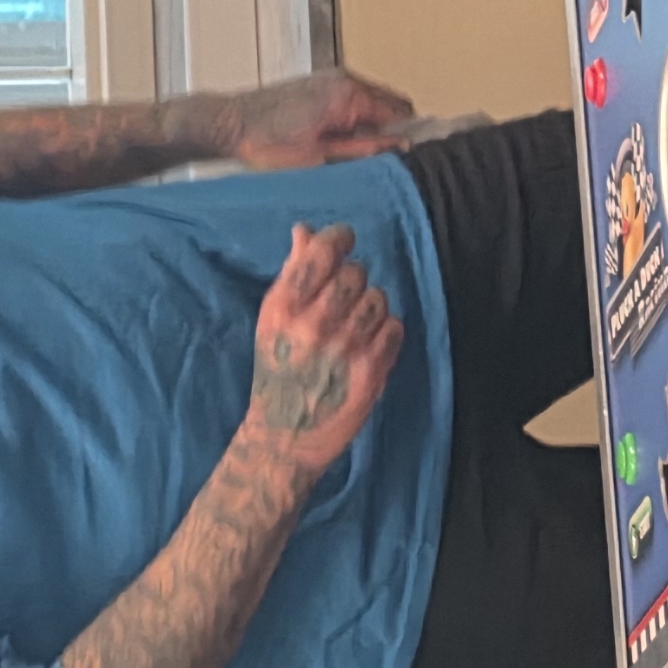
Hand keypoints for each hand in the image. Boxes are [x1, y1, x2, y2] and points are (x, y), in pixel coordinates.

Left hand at [210, 69, 417, 170]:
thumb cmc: (267, 144)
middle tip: (376, 161)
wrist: (227, 123)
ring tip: (351, 153)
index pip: (401, 112)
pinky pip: (351, 99)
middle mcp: (345, 78)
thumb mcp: (320, 157)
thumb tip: (402, 148)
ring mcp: (330, 78)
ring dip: (369, 125)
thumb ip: (364, 150)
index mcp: (350, 94)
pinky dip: (352, 118)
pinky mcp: (317, 83)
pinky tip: (334, 141)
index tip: (403, 160)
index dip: (405, 137)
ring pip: (370, 102)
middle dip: (389, 131)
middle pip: (390, 105)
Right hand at [241, 224, 402, 471]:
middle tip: (343, 299)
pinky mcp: (372, 371)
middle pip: (356, 273)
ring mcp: (346, 348)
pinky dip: (386, 333)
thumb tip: (305, 230)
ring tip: (355, 326)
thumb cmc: (278, 370)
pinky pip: (395, 328)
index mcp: (284, 307)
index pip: (323, 251)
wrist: (285, 437)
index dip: (339, 239)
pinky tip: (367, 346)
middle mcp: (314, 324)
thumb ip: (294, 272)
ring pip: (379, 298)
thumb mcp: (273, 320)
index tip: (342, 243)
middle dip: (353, 280)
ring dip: (371, 307)